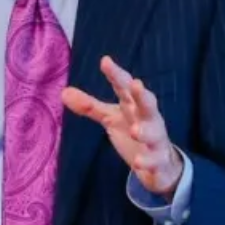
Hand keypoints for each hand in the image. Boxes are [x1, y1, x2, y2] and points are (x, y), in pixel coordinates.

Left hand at [61, 55, 184, 196]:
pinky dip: (147, 162)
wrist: (161, 162)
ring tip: (135, 131)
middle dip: (142, 94)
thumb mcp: (111, 117)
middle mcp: (147, 119)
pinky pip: (154, 161)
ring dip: (145, 131)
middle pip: (147, 104)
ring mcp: (155, 139)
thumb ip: (90, 106)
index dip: (116, 75)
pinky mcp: (158, 160)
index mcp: (133, 106)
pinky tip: (138, 163)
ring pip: (153, 133)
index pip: (124, 88)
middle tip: (137, 84)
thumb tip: (63, 92)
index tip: (105, 61)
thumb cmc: (134, 129)